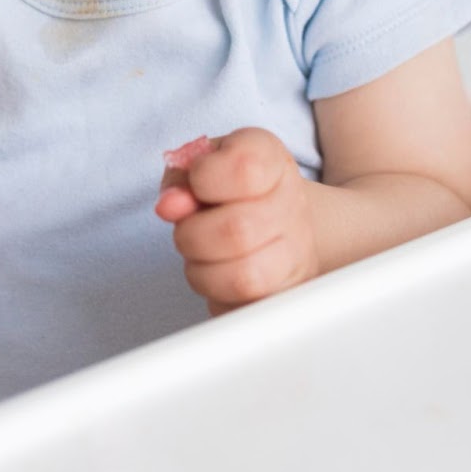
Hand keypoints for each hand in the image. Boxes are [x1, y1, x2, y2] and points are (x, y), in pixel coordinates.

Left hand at [154, 127, 320, 315]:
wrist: (275, 222)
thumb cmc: (226, 192)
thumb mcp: (198, 168)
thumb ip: (179, 180)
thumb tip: (171, 206)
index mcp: (272, 160)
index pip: (244, 168)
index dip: (203, 179)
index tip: (198, 183)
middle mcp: (294, 205)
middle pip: (237, 230)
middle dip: (192, 235)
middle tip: (190, 230)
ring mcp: (299, 255)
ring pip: (245, 278)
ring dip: (204, 272)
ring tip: (203, 258)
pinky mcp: (291, 297)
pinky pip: (246, 310)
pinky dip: (219, 301)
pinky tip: (219, 281)